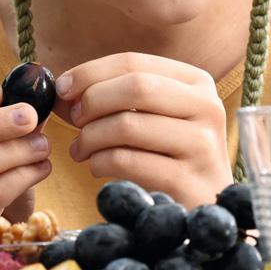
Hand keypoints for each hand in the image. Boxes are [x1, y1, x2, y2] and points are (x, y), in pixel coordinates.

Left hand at [60, 53, 230, 206]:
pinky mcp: (188, 181)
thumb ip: (112, 97)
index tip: (63, 89)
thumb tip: (62, 89)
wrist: (206, 206)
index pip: (135, 62)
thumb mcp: (151, 117)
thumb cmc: (170, 156)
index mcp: (197, 83)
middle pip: (135, 87)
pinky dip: (99, 162)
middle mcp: (208, 108)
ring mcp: (202, 146)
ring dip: (90, 136)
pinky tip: (95, 166)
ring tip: (80, 149)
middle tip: (73, 120)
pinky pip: (127, 161)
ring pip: (127, 125)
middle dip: (92, 101)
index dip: (91, 72)